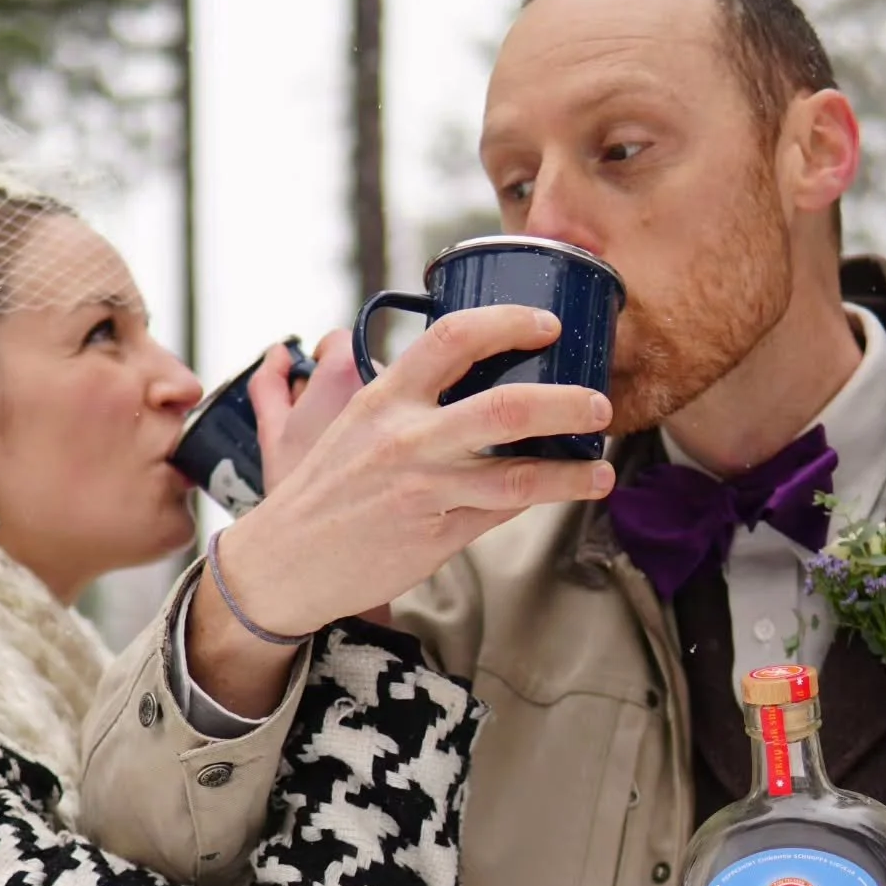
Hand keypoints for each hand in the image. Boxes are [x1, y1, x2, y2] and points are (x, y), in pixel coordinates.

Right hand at [216, 302, 612, 639]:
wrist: (283, 563)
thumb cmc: (323, 490)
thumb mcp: (354, 425)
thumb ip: (406, 397)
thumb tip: (469, 375)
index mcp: (384, 398)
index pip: (454, 337)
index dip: (509, 322)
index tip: (547, 324)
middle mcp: (407, 441)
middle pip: (506, 408)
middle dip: (565, 402)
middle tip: (597, 402)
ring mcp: (424, 492)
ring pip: (518, 476)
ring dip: (571, 471)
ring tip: (602, 469)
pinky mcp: (435, 537)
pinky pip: (500, 514)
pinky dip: (536, 500)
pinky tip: (563, 492)